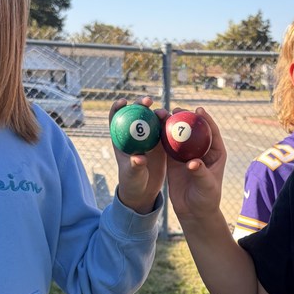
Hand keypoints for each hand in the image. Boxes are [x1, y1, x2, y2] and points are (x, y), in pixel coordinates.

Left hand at [110, 97, 167, 213]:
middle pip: (137, 114)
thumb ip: (135, 167)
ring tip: (164, 113)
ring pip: (153, 120)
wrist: (145, 191)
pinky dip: (170, 125)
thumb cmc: (134, 183)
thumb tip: (139, 158)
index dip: (118, 107)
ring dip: (158, 113)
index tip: (124, 102)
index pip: (116, 119)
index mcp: (122, 140)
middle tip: (148, 101)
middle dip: (141, 104)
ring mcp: (149, 139)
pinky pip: (165, 131)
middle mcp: (135, 136)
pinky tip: (177, 122)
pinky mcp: (160, 144)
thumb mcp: (133, 176)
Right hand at [165, 107, 225, 220]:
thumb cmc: (206, 199)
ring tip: (161, 114)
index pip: (212, 131)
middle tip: (176, 110)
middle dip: (185, 117)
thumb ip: (200, 172)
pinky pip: (167, 146)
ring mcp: (186, 154)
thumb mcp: (207, 185)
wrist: (194, 212)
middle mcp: (201, 150)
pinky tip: (152, 129)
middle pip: (193, 129)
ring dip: (170, 124)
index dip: (206, 119)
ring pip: (179, 135)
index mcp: (216, 152)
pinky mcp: (174, 161)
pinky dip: (161, 138)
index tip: (198, 110)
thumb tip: (192, 162)